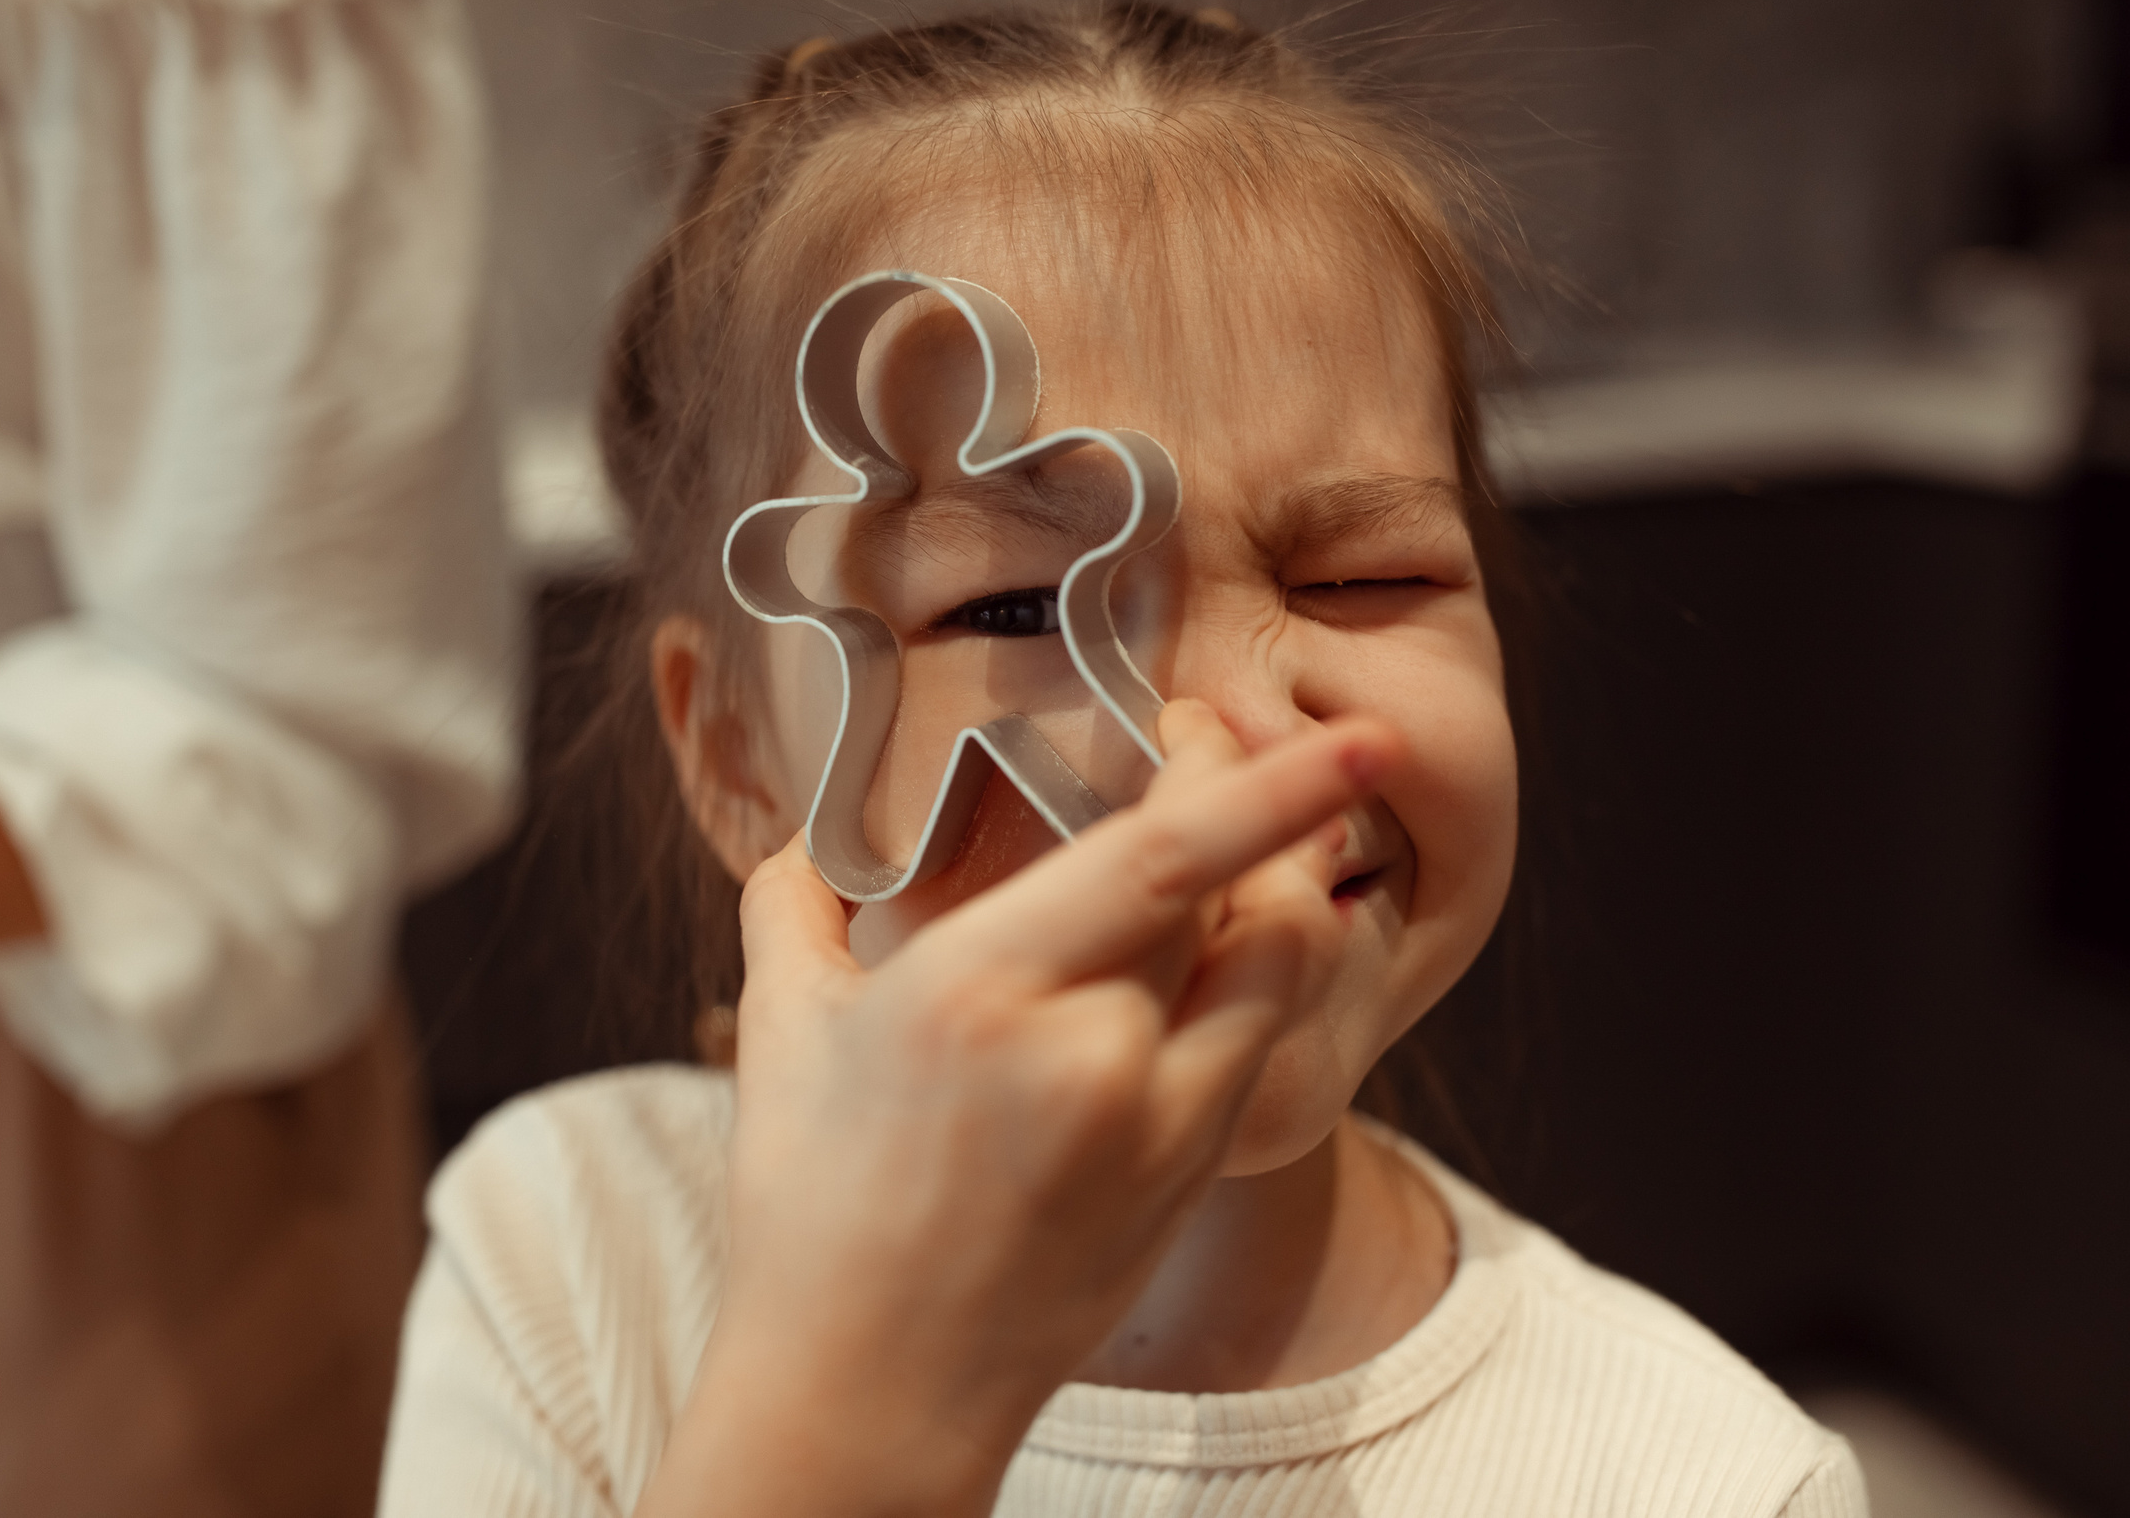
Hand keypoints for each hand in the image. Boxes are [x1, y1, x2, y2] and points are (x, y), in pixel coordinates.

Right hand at [638, 701, 1390, 1517]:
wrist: (871, 1394)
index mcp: (976, 991)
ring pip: (1278, 968)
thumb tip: (804, 843)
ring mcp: (1156, 1123)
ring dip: (1280, 887)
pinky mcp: (1190, 1174)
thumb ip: (794, 908)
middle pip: (1240, 896)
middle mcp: (1087, 1052)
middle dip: (1263, 800)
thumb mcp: (781, 1038)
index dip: (1269, 783)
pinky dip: (1251, 976)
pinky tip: (1211, 952)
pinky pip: (1256, 1040)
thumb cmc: (814, 1215)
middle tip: (1212, 739)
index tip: (1349, 735)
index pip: (1163, 858)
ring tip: (1238, 841)